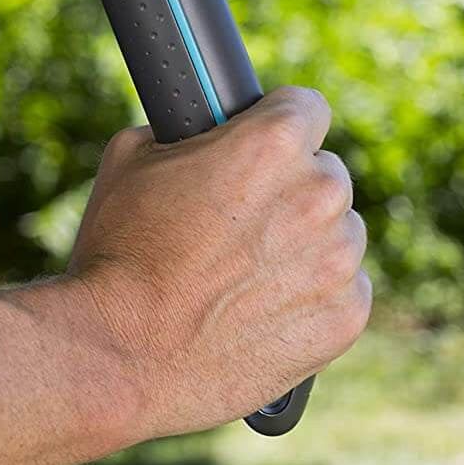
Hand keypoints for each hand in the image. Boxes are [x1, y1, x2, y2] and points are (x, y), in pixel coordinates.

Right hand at [65, 87, 370, 438]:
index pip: (306, 107)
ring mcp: (338, 261)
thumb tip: (202, 132)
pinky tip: (263, 311)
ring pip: (339, 235)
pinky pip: (345, 292)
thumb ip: (186, 133)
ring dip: (307, 247)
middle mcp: (319, 194)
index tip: (263, 148)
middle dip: (289, 192)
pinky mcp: (344, 318)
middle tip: (240, 225)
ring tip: (247, 276)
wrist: (119, 357)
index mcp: (273, 143)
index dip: (277, 125)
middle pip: (324, 174)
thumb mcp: (132, 160)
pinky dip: (313, 299)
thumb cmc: (119, 257)